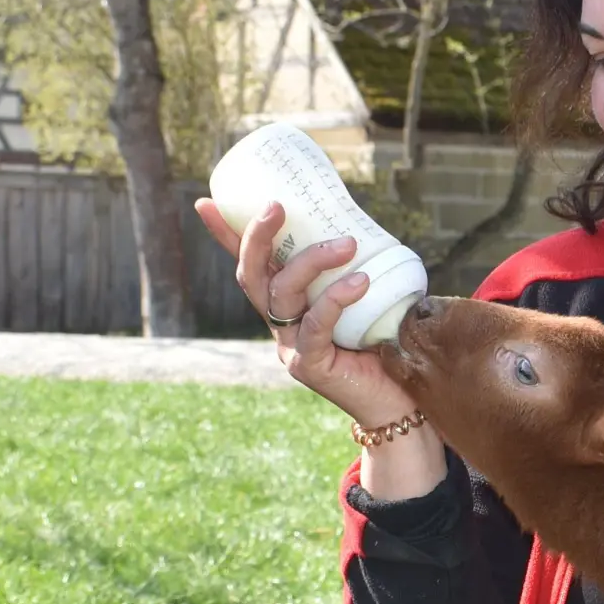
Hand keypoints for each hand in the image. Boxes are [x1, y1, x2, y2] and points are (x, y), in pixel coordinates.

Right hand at [193, 197, 419, 428]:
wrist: (398, 401)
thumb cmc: (385, 345)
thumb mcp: (368, 299)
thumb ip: (356, 269)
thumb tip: (365, 227)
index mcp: (288, 305)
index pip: (251, 265)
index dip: (226, 235)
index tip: (205, 201)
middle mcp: (281, 324)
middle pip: (253, 275)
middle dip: (257, 237)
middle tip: (278, 206)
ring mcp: (290, 346)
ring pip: (282, 294)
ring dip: (312, 261)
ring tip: (348, 244)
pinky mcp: (309, 365)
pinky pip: (315, 325)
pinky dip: (336, 299)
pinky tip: (360, 282)